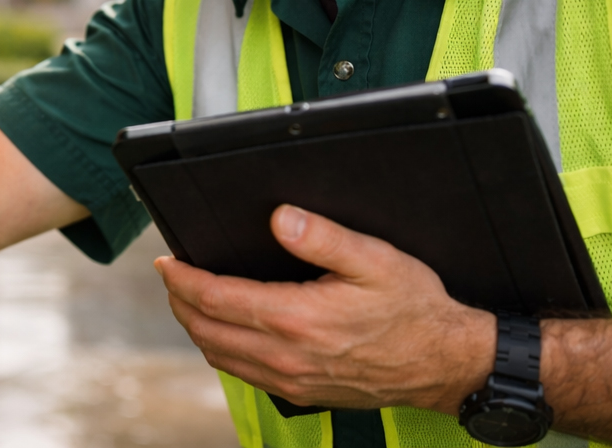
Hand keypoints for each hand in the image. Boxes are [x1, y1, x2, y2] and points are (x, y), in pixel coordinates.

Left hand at [156, 204, 495, 412]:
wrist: (445, 364)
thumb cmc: (414, 309)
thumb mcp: (375, 260)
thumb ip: (322, 237)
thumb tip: (279, 218)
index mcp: (296, 319)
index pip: (215, 299)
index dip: (183, 279)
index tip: (166, 261)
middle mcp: (286, 357)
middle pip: (206, 331)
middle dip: (180, 301)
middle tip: (171, 276)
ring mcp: (291, 381)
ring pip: (220, 356)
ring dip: (196, 327)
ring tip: (190, 299)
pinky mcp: (301, 393)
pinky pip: (243, 374)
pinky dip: (222, 350)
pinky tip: (226, 331)